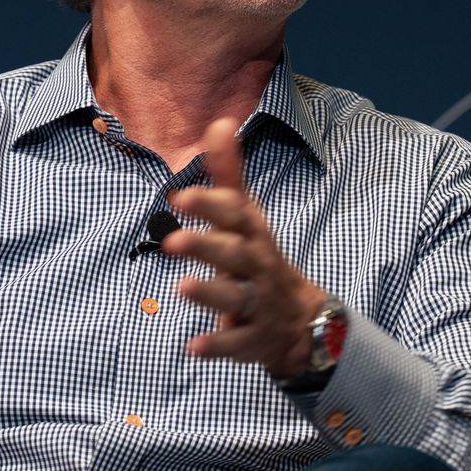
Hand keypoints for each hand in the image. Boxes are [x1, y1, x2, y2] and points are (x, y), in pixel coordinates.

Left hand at [164, 117, 326, 378]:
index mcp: (253, 234)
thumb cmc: (258, 256)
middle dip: (206, 247)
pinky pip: (237, 342)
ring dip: (210, 293)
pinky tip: (193, 348)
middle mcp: (258, 266)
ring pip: (237, 296)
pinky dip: (217, 346)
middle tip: (171, 241)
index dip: (211, 206)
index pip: (236, 215)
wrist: (300, 317)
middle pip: (235, 254)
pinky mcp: (254, 338)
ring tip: (180, 289)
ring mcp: (259, 303)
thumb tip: (219, 122)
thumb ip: (229, 174)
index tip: (179, 197)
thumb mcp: (246, 216)